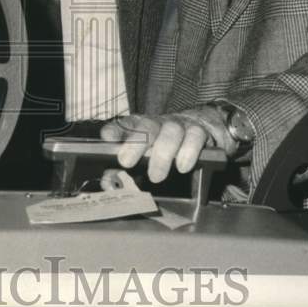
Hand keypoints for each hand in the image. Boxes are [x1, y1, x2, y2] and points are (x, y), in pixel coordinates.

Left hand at [100, 105, 233, 182]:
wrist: (200, 127)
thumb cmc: (163, 148)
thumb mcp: (143, 158)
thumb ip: (123, 171)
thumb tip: (108, 183)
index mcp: (140, 127)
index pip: (126, 124)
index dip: (116, 130)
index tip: (107, 138)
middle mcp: (158, 123)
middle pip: (147, 126)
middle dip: (135, 143)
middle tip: (126, 162)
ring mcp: (179, 125)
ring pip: (171, 131)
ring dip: (162, 154)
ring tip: (156, 176)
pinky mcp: (199, 131)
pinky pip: (195, 136)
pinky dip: (188, 151)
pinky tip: (182, 167)